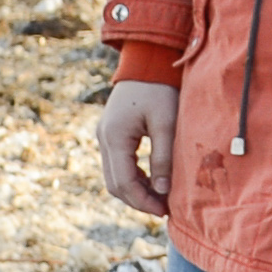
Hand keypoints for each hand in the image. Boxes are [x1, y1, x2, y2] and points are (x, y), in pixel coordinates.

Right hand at [98, 78, 175, 220]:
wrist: (147, 61)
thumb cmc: (160, 89)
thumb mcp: (167, 123)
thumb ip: (163, 158)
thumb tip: (162, 191)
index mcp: (114, 137)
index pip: (124, 182)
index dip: (143, 201)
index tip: (164, 210)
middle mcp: (103, 138)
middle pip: (115, 184)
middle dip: (138, 200)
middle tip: (163, 209)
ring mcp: (104, 136)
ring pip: (114, 176)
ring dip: (135, 191)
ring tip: (160, 199)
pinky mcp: (111, 133)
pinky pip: (117, 164)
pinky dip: (132, 178)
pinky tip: (152, 182)